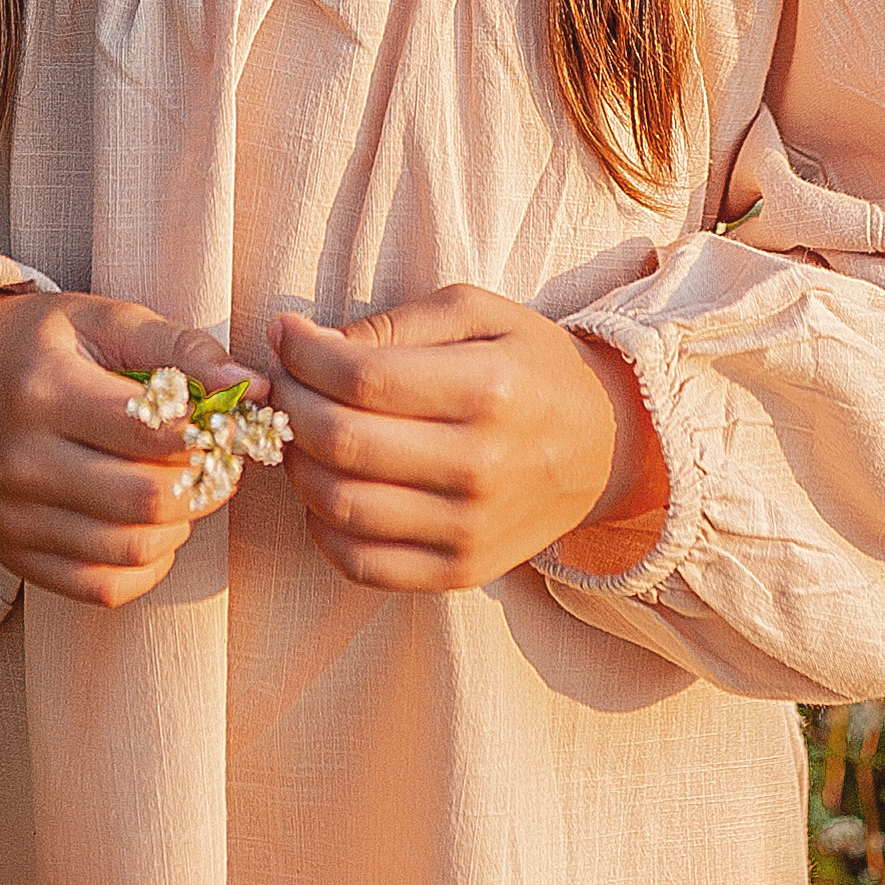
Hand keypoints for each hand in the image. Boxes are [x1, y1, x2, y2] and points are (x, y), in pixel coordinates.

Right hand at [0, 289, 268, 609]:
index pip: (153, 432)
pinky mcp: (13, 556)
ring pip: (132, 551)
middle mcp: (22, 462)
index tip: (229, 421)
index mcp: (46, 391)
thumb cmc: (44, 343)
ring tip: (184, 487)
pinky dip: (147, 566)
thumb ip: (182, 347)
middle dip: (204, 484)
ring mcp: (13, 518)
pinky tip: (152, 526)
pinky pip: (103, 588)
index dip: (210, 432)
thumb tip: (254, 386)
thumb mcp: (107, 318)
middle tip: (218, 460)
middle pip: (147, 500)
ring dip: (181, 525)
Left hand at [266, 282, 666, 593]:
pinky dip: (322, 526)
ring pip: (339, 506)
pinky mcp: (460, 572)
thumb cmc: (531, 365)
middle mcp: (479, 467)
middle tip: (281, 380)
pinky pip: (361, 563)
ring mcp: (469, 530)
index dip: (303, 355)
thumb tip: (311, 344)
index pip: (361, 378)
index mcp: (487, 390)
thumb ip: (396, 322)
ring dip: (296, 464)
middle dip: (288, 404)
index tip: (284, 334)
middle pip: (341, 443)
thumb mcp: (478, 312)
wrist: (604, 445)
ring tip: (300, 430)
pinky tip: (327, 486)